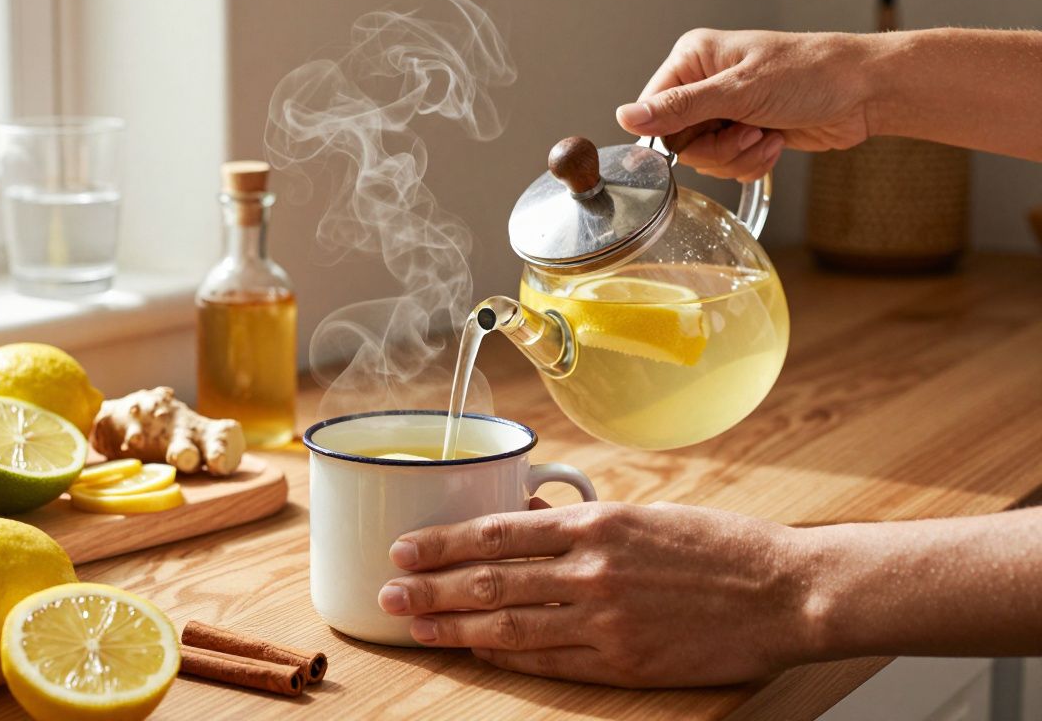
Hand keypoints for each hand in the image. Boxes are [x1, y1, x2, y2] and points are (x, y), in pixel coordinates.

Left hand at [378, 501, 818, 686]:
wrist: (784, 592)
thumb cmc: (718, 546)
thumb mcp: (647, 513)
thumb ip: (581, 520)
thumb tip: (524, 513)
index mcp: (597, 523)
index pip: (499, 530)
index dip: (444, 541)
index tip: (405, 547)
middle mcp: (592, 568)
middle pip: (491, 580)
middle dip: (433, 588)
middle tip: (389, 593)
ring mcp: (606, 619)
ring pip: (510, 625)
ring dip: (455, 627)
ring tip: (414, 626)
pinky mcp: (624, 660)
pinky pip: (550, 661)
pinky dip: (507, 658)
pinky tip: (476, 653)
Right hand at [616, 29, 875, 179]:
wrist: (863, 93)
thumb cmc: (811, 73)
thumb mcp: (739, 91)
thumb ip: (679, 107)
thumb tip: (627, 116)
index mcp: (694, 59)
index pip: (653, 111)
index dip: (677, 133)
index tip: (708, 131)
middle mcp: (704, 83)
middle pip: (679, 142)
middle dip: (717, 148)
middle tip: (747, 130)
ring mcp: (725, 110)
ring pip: (704, 159)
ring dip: (737, 157)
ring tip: (766, 134)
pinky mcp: (743, 134)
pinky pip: (727, 166)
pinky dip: (751, 163)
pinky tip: (774, 142)